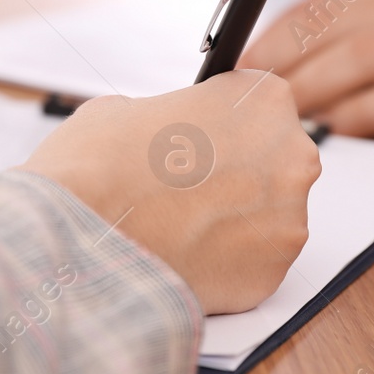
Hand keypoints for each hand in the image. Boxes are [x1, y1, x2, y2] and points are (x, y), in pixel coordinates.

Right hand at [21, 71, 319, 314]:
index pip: (258, 102)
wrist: (82, 240)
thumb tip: (169, 132)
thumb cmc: (99, 166)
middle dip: (236, 170)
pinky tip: (185, 255)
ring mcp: (288, 219)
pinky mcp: (273, 273)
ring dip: (234, 218)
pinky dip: (227, 260)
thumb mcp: (126, 108)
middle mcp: (291, 156)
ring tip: (179, 224)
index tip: (203, 136)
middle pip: (273, 159)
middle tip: (186, 184)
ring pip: (267, 215)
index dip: (224, 120)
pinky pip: (255, 262)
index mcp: (263, 100)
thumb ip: (170, 115)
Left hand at [240, 0, 373, 138]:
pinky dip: (368, 113)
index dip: (273, 35)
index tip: (236, 65)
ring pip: (363, 59)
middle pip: (332, 31)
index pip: (323, 4)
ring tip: (275, 119)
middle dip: (278, 67)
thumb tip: (309, 60)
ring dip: (311, 90)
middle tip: (240, 101)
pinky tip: (341, 130)